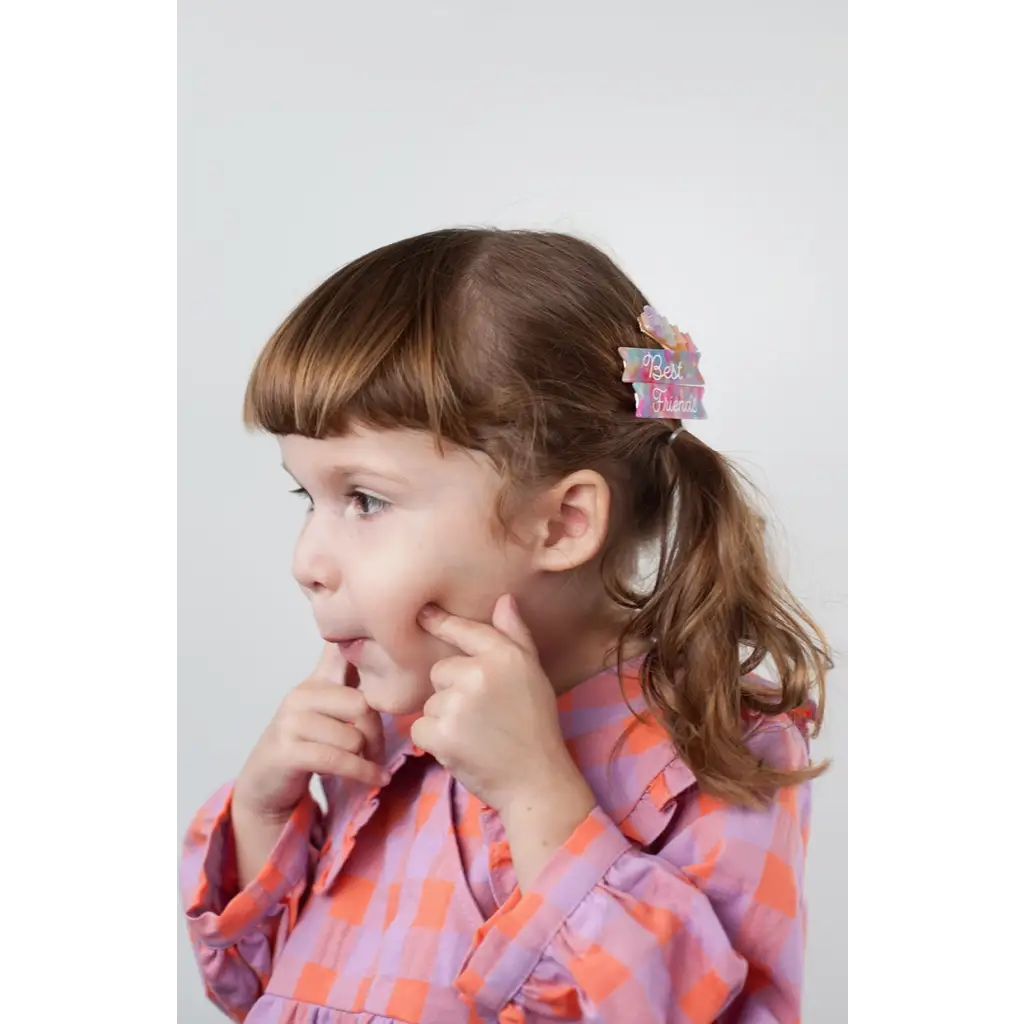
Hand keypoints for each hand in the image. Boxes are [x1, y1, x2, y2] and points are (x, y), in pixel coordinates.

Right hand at [234, 643, 388, 824]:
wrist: (265, 783)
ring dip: (366, 758)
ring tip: (366, 764)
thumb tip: (389, 660)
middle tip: (378, 750)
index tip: (390, 654)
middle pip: (362, 705)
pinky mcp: (288, 751)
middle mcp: (301, 694)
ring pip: (353, 737)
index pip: (337, 651)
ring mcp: (292, 722)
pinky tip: (377, 777)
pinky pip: (338, 760)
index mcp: (316, 680)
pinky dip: (363, 772)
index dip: (363, 649)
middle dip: (376, 733)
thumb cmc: (306, 744)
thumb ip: (351, 686)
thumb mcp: (327, 709)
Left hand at [411, 595, 590, 815]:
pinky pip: (420, 727)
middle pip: (441, 671)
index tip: (422, 613)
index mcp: (505, 655)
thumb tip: (504, 599)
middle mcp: (480, 674)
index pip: (465, 630)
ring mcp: (458, 704)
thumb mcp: (533, 674)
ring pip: (431, 701)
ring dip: (445, 718)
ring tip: (477, 734)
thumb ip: (516, 635)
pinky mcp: (441, 734)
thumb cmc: (535, 725)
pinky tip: (462, 748)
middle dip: (452, 690)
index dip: (441, 621)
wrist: (535, 780)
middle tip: (482, 714)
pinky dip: (434, 740)